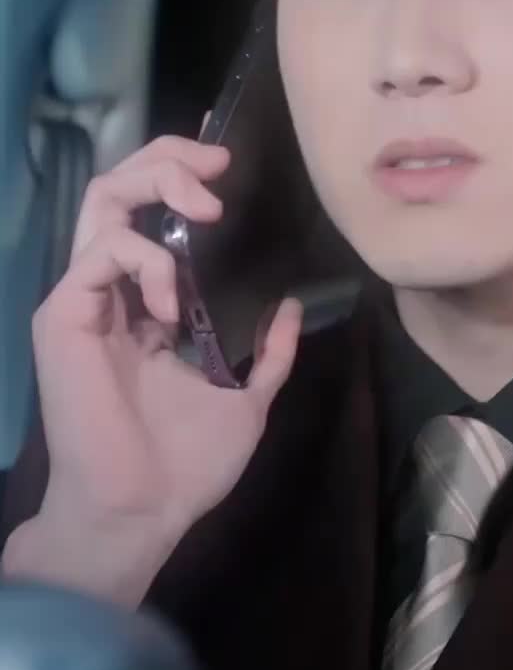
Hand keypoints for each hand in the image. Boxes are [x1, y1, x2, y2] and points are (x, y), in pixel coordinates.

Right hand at [11, 135, 301, 600]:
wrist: (143, 509)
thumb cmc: (186, 465)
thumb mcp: (246, 399)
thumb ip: (268, 354)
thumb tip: (291, 308)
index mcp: (148, 307)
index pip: (153, 217)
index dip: (181, 177)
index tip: (227, 167)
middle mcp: (113, 293)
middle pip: (120, 190)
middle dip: (167, 160)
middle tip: (216, 162)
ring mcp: (85, 300)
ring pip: (102, 202)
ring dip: (157, 187)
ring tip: (205, 209)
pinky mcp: (63, 314)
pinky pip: (102, 253)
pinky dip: (148, 262)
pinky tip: (172, 308)